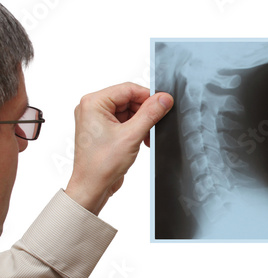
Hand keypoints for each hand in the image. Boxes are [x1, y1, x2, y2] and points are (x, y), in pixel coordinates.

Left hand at [65, 83, 172, 214]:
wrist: (92, 188)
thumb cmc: (101, 165)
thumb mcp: (132, 136)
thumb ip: (150, 114)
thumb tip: (164, 99)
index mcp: (93, 103)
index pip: (128, 89)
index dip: (148, 96)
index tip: (164, 104)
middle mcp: (93, 108)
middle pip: (129, 99)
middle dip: (145, 112)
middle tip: (157, 124)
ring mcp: (98, 120)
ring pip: (129, 111)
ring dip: (142, 122)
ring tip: (148, 137)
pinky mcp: (104, 131)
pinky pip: (125, 122)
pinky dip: (137, 129)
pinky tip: (143, 140)